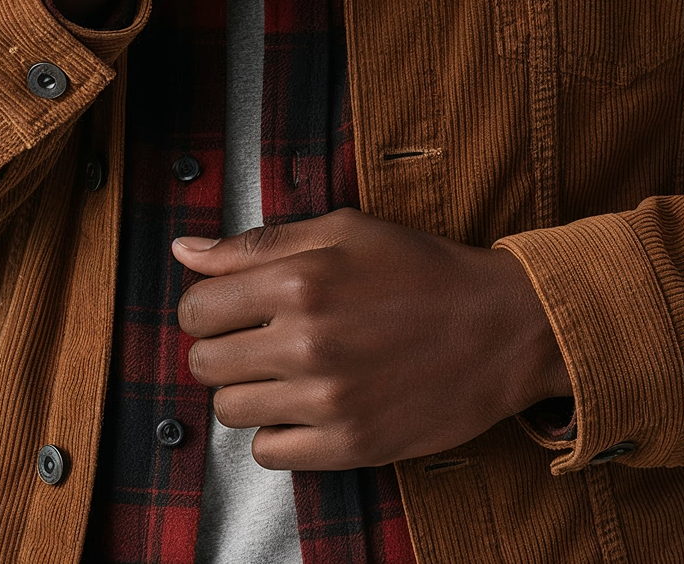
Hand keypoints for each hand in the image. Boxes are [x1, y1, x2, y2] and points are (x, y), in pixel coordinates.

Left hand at [173, 209, 571, 470]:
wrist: (499, 326)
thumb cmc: (421, 269)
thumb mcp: (344, 230)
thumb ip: (258, 242)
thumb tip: (184, 250)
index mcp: (301, 278)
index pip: (197, 308)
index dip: (207, 306)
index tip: (231, 308)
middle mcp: (307, 340)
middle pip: (205, 362)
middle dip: (224, 348)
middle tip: (264, 338)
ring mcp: (328, 397)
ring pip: (230, 410)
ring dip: (251, 390)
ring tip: (292, 369)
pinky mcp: (349, 444)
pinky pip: (268, 453)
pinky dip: (280, 432)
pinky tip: (310, 403)